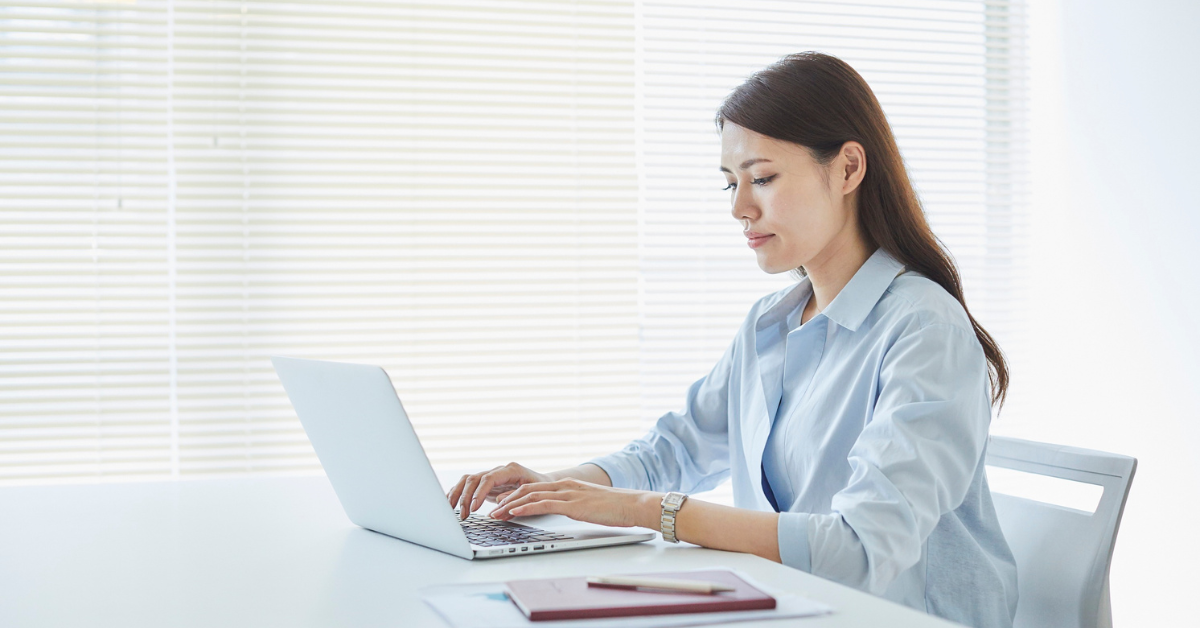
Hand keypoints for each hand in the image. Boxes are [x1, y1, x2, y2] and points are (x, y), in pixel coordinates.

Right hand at [446, 462, 550, 519]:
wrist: (543, 484)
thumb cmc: (540, 489)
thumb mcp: (532, 495)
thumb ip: (515, 499)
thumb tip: (498, 507)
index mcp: (510, 470)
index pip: (489, 478)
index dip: (479, 493)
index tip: (474, 508)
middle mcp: (497, 471)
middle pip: (474, 479)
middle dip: (465, 497)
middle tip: (464, 515)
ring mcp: (490, 476)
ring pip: (467, 480)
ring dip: (457, 495)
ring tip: (451, 511)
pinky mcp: (484, 484)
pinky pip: (467, 486)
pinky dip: (457, 494)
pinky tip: (450, 504)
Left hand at [489, 478, 661, 528]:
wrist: (634, 504)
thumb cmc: (616, 508)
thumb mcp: (590, 505)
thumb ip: (575, 506)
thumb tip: (566, 514)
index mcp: (568, 486)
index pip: (534, 489)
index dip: (515, 496)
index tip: (502, 506)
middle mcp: (565, 486)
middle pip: (527, 490)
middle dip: (507, 500)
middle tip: (492, 511)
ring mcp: (568, 494)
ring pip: (531, 496)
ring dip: (510, 505)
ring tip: (496, 514)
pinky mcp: (572, 504)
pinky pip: (543, 505)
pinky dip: (525, 508)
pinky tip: (514, 512)